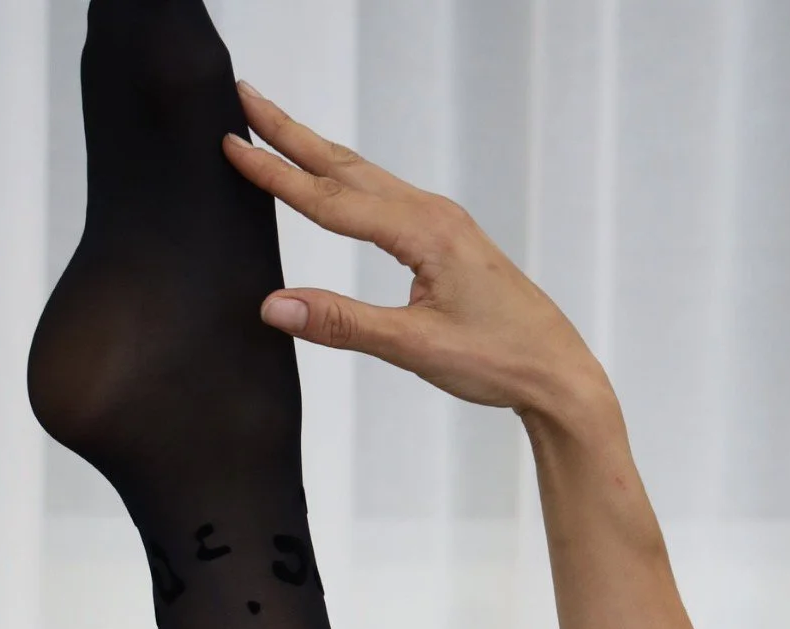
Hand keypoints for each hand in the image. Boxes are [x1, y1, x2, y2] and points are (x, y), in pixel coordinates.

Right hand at [224, 88, 607, 424]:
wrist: (557, 372)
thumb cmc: (499, 360)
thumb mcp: (415, 348)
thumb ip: (344, 324)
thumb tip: (275, 307)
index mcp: (423, 233)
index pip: (332, 199)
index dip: (277, 174)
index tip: (232, 145)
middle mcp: (432, 214)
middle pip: (345, 166)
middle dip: (290, 132)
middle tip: (242, 96)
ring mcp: (441, 223)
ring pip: (365, 175)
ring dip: (316, 149)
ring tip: (275, 125)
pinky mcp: (446, 239)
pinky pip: (384, 194)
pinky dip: (347, 177)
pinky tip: (335, 179)